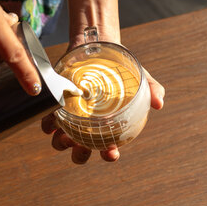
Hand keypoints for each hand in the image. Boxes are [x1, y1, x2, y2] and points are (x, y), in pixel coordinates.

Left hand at [41, 30, 164, 163]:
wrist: (99, 50)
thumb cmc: (122, 71)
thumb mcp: (140, 79)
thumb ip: (152, 90)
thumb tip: (159, 103)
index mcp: (107, 128)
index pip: (108, 150)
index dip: (109, 156)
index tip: (110, 152)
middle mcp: (87, 128)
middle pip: (81, 152)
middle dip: (80, 155)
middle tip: (81, 146)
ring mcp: (70, 119)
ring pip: (61, 141)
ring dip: (61, 143)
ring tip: (65, 136)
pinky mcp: (56, 107)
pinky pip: (48, 123)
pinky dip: (48, 125)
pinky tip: (52, 120)